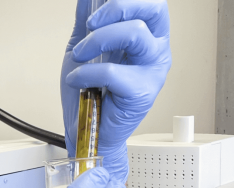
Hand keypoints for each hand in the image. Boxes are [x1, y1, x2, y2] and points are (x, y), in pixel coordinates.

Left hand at [61, 0, 171, 183]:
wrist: (86, 130)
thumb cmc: (89, 92)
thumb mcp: (84, 48)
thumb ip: (87, 21)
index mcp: (148, 35)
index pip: (151, 2)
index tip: (95, 10)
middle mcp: (156, 50)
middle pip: (151, 8)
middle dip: (116, 8)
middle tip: (91, 25)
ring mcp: (152, 71)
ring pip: (134, 33)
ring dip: (98, 39)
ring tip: (80, 55)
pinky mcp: (141, 93)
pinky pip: (112, 71)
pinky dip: (86, 73)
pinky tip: (77, 80)